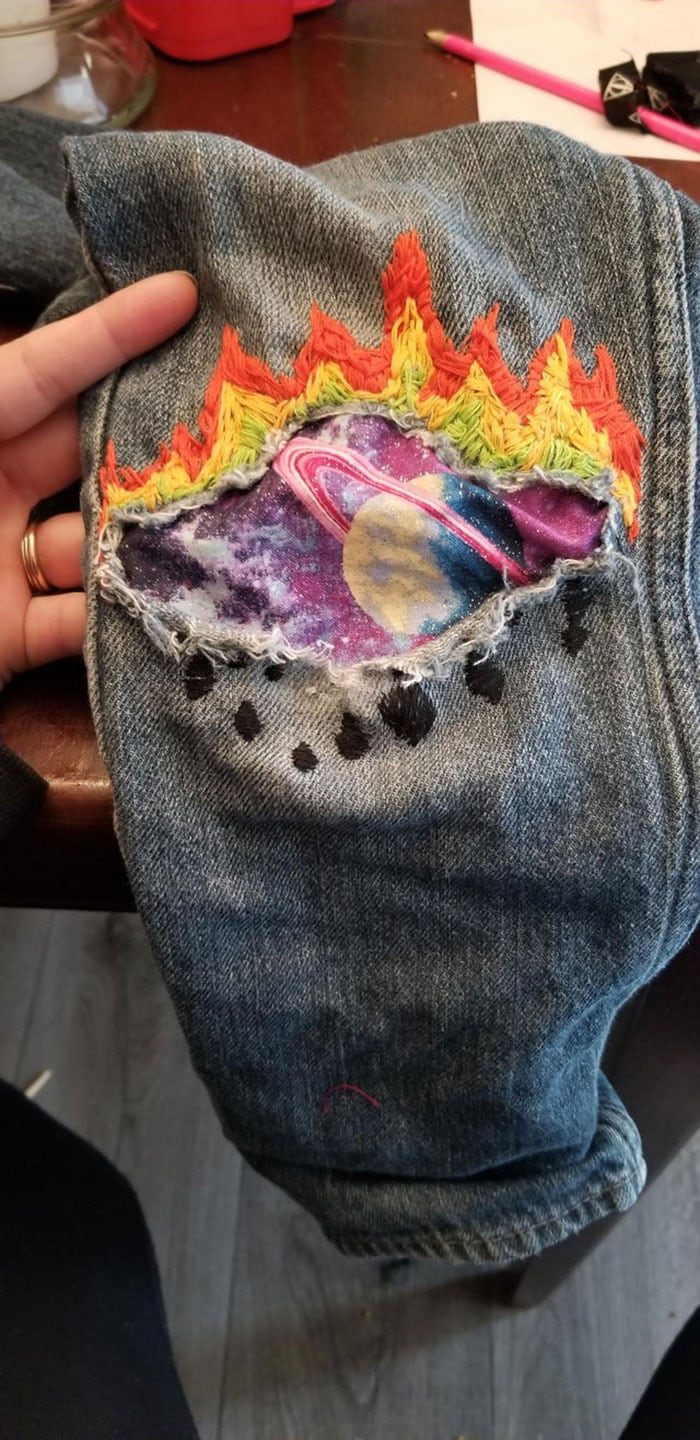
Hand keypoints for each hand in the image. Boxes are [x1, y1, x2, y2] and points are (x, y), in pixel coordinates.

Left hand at [0, 273, 197, 691]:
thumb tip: (34, 355)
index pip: (37, 371)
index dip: (109, 332)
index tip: (184, 295)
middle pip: (83, 451)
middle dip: (155, 438)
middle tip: (236, 416)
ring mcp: (2, 565)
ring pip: (98, 540)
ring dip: (151, 538)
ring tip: (221, 523)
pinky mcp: (14, 637)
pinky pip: (84, 622)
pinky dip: (127, 619)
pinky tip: (185, 601)